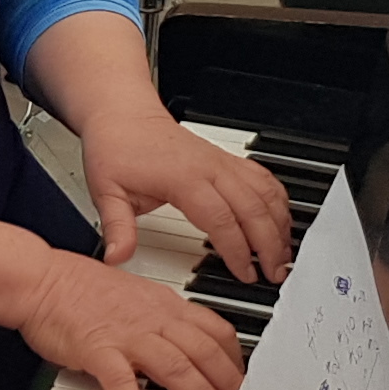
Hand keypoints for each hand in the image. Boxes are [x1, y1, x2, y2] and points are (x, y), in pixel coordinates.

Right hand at [17, 247, 245, 389]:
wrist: (40, 279)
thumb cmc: (79, 289)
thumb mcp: (136, 297)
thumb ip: (162, 320)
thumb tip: (184, 346)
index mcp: (165, 306)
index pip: (216, 331)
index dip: (235, 361)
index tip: (241, 384)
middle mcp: (153, 319)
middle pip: (205, 353)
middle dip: (229, 387)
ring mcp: (127, 334)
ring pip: (177, 367)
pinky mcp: (97, 348)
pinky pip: (121, 381)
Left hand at [73, 102, 295, 284]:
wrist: (123, 115)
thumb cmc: (117, 148)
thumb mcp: (105, 192)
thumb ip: (117, 228)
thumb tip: (117, 258)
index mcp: (184, 178)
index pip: (221, 220)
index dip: (238, 251)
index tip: (245, 274)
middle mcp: (210, 168)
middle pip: (253, 208)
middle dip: (269, 245)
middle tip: (274, 274)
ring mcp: (222, 162)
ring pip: (265, 192)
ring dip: (279, 224)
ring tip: (283, 254)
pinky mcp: (227, 159)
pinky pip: (264, 178)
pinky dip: (278, 201)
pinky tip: (281, 221)